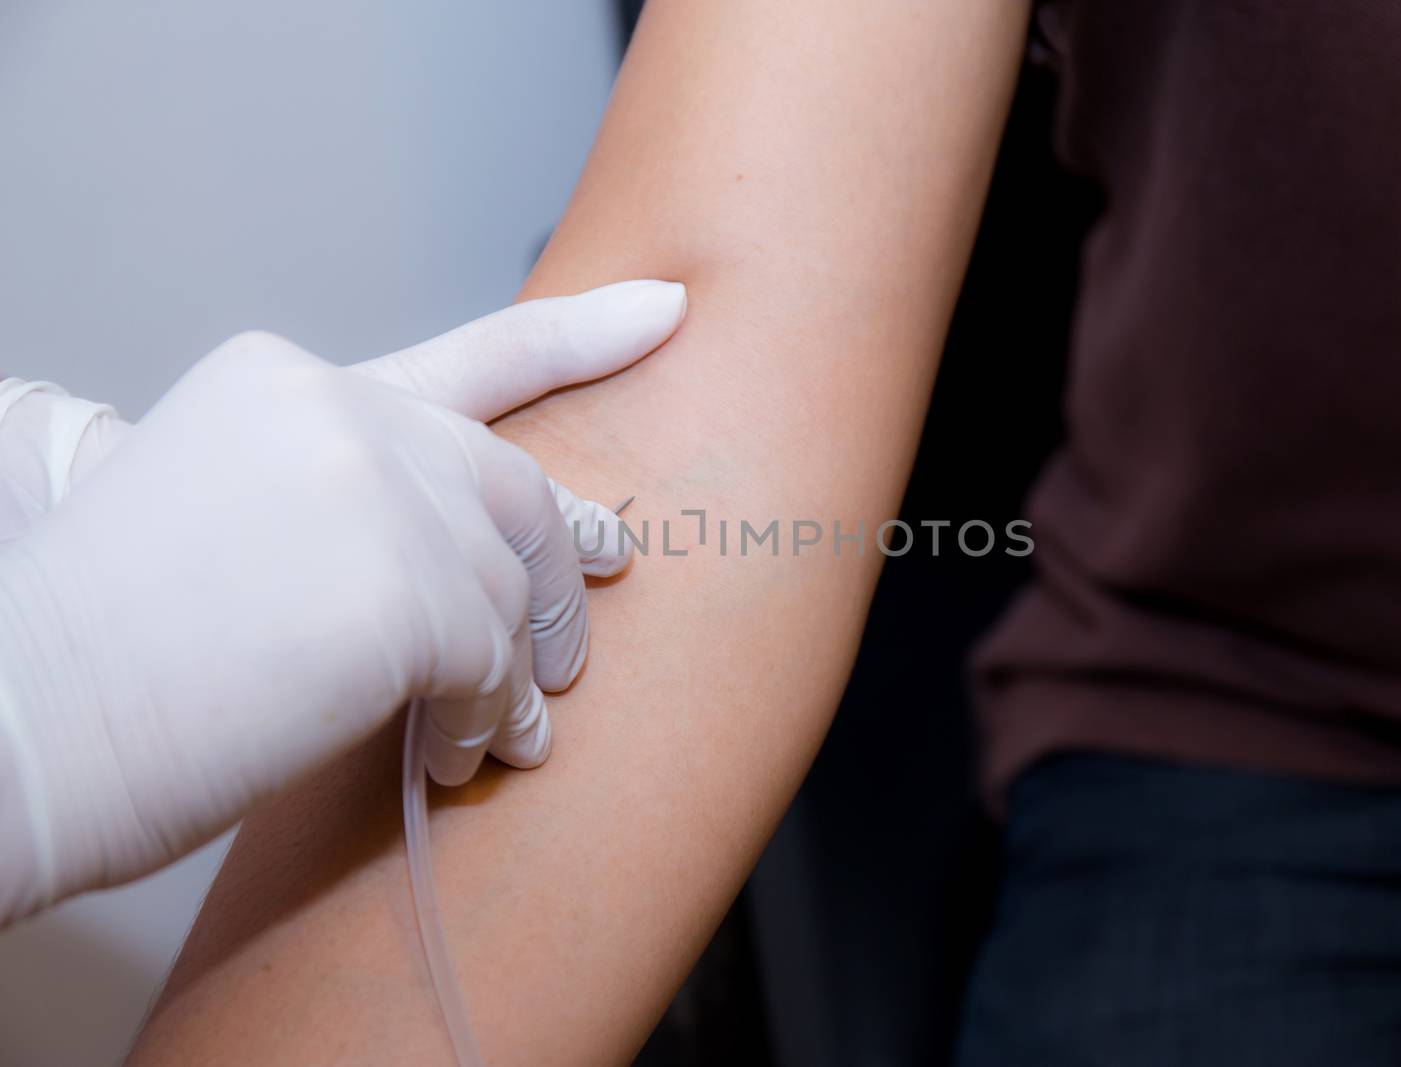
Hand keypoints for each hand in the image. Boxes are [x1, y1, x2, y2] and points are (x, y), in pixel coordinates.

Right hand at [0, 280, 685, 922]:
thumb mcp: (220, 513)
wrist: (20, 716)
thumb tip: (463, 567)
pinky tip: (457, 755)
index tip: (664, 311)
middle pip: (509, 484)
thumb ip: (343, 501)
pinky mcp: (406, 594)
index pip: (468, 357)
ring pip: (509, 585)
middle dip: (561, 558)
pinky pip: (495, 666)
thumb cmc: (104, 641)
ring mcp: (378, 495)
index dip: (581, 337)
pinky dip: (487, 719)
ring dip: (515, 670)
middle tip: (590, 608)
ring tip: (500, 728)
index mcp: (288, 382)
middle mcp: (341, 414)